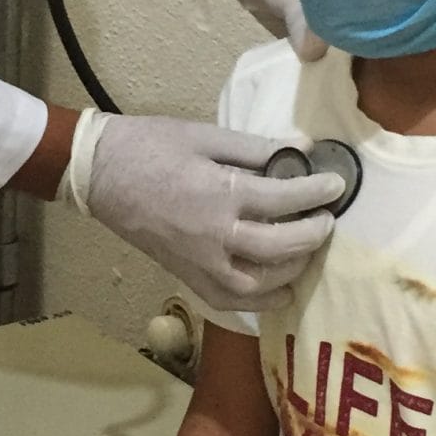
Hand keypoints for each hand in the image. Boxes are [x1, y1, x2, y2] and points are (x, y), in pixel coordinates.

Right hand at [65, 112, 340, 310]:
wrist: (99, 172)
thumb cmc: (149, 146)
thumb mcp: (205, 136)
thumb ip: (255, 147)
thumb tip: (302, 150)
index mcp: (219, 193)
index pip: (284, 198)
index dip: (316, 192)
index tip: (336, 185)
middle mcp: (214, 235)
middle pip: (280, 247)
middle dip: (312, 235)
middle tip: (326, 219)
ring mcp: (198, 261)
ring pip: (258, 283)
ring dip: (291, 270)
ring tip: (306, 250)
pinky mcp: (185, 273)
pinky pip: (228, 299)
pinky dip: (258, 300)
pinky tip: (278, 288)